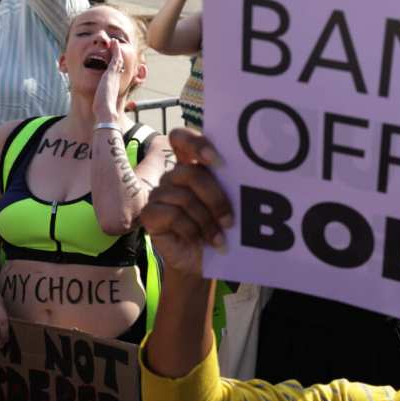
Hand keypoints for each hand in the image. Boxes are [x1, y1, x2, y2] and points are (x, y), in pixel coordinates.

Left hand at [93, 39, 123, 122]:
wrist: (106, 112)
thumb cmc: (103, 111)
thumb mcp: (101, 104)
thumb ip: (100, 103)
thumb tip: (94, 108)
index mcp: (114, 85)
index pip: (116, 73)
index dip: (117, 65)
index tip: (115, 60)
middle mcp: (117, 79)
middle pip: (119, 64)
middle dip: (118, 55)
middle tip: (117, 47)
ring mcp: (115, 76)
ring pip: (119, 59)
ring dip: (117, 50)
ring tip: (115, 42)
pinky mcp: (112, 73)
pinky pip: (116, 58)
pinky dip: (116, 49)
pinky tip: (114, 42)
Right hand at [140, 128, 232, 274]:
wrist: (200, 262)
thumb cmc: (217, 231)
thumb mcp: (228, 208)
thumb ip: (230, 188)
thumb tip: (249, 181)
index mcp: (193, 166)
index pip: (182, 137)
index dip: (196, 143)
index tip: (217, 160)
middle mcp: (174, 176)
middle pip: (191, 173)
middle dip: (215, 198)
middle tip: (230, 221)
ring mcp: (159, 194)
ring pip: (184, 197)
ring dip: (206, 221)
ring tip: (219, 239)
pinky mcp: (150, 214)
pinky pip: (172, 215)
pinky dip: (192, 230)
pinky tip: (201, 241)